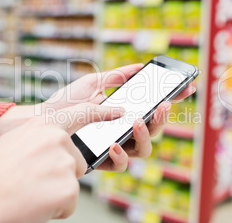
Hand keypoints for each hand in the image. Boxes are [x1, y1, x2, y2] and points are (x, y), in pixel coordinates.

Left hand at [0, 64, 195, 171]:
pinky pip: (122, 164)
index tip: (188, 86)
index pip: (155, 107)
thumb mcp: (92, 83)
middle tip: (163, 104)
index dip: (173, 98)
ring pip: (145, 149)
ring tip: (137, 122)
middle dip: (164, 117)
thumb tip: (139, 66)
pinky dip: (122, 155)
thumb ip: (116, 76)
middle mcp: (124, 130)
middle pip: (155, 129)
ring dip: (147, 135)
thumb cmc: (67, 102)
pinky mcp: (103, 161)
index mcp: (125, 112)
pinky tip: (113, 144)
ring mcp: (116, 146)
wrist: (43, 119)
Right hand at [0, 105, 122, 221]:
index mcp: (42, 125)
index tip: (118, 111)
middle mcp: (57, 139)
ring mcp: (64, 162)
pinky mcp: (69, 188)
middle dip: (61, 174)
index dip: (100, 112)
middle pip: (76, 160)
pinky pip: (69, 201)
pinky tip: (33, 205)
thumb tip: (59, 150)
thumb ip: (40, 142)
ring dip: (54, 192)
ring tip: (27, 193)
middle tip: (32, 183)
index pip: (80, 113)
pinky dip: (54, 209)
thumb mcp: (14, 145)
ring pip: (71, 182)